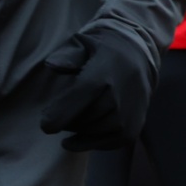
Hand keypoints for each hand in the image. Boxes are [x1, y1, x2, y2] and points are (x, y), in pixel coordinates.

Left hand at [38, 23, 156, 150]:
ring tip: (72, 118)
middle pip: (81, 120)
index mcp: (102, 74)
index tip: (45, 125)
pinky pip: (108, 143)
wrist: (140, 54)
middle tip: (58, 114)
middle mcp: (118, 96)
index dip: (56, 117)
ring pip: (93, 133)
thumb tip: (51, 66)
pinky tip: (74, 140)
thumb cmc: (103, 48)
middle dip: (65, 121)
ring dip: (78, 129)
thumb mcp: (83, 42)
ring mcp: (128, 114)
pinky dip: (89, 143)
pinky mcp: (133, 127)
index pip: (75, 102)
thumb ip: (66, 55)